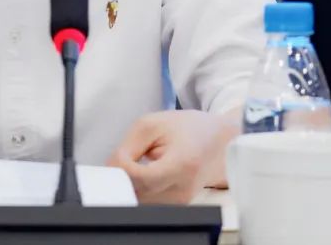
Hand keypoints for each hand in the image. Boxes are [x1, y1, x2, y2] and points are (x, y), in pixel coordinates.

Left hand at [107, 109, 239, 203]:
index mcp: (182, 164)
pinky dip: (139, 190)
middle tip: (121, 161)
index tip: (119, 157)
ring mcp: (182, 202)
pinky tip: (142, 174)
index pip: (142, 179)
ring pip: (140, 201)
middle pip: (138, 195)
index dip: (123, 170)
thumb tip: (111, 169)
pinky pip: (149, 202)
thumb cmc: (188, 128)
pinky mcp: (178, 206)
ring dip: (129, 185)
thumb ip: (128, 148)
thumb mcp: (152, 124)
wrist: (219, 141)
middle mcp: (183, 189)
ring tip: (134, 165)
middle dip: (122, 179)